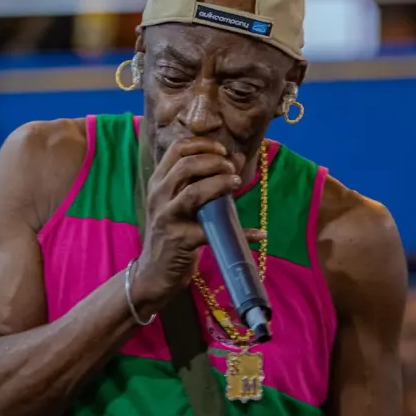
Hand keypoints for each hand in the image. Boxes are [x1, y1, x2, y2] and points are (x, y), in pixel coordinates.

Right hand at [131, 138, 258, 314]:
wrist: (155, 271)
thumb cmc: (173, 232)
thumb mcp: (179, 202)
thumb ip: (202, 180)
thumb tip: (237, 158)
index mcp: (158, 182)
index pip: (177, 149)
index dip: (203, 144)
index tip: (223, 151)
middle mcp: (159, 195)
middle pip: (186, 165)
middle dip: (215, 162)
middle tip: (232, 170)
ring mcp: (167, 217)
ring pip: (194, 191)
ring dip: (220, 183)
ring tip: (236, 183)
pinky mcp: (180, 240)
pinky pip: (213, 231)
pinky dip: (242, 233)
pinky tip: (260, 234)